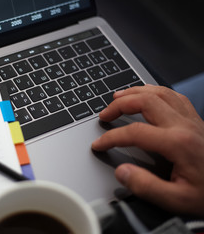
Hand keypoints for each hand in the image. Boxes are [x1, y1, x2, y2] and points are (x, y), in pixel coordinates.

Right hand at [91, 85, 203, 216]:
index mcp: (178, 143)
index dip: (111, 137)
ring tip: (118, 96)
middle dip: (119, 105)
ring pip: (160, 93)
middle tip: (104, 114)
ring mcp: (192, 120)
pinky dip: (155, 92)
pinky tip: (147, 95)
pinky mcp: (196, 121)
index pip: (135, 132)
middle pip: (146, 101)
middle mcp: (185, 125)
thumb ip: (147, 187)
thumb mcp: (179, 201)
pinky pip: (173, 96)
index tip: (99, 144)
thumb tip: (122, 172)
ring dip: (135, 92)